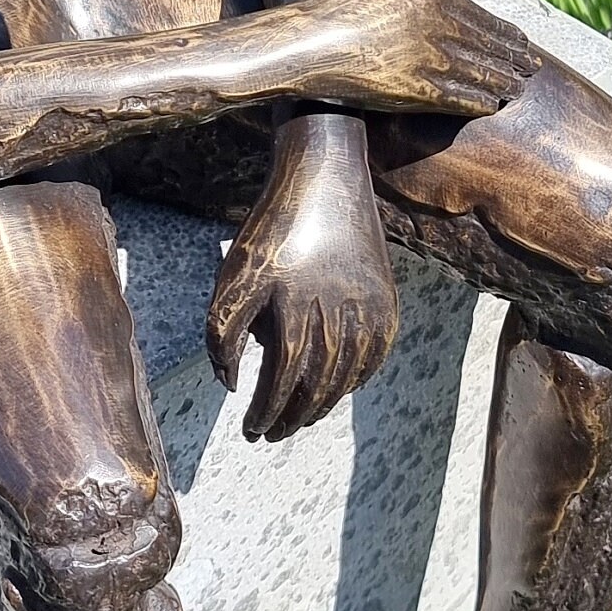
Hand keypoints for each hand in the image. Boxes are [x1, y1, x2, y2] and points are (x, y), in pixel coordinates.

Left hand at [206, 114, 399, 442]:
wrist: (327, 176)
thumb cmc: (271, 227)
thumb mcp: (235, 275)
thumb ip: (224, 332)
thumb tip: (231, 385)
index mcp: (299, 309)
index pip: (285, 380)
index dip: (267, 411)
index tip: (251, 430)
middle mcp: (341, 315)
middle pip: (319, 386)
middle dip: (293, 417)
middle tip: (273, 434)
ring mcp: (370, 309)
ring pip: (348, 376)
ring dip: (323, 405)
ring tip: (300, 418)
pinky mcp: (387, 300)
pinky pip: (374, 355)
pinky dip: (356, 380)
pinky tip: (339, 388)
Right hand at [293, 0, 532, 116]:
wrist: (310, 41)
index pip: (482, 18)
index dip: (506, 33)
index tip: (522, 41)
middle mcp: (439, 29)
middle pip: (487, 46)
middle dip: (514, 58)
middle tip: (533, 67)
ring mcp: (430, 62)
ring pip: (480, 73)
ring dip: (504, 81)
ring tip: (519, 87)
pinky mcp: (416, 92)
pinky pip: (459, 99)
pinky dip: (479, 101)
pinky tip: (492, 104)